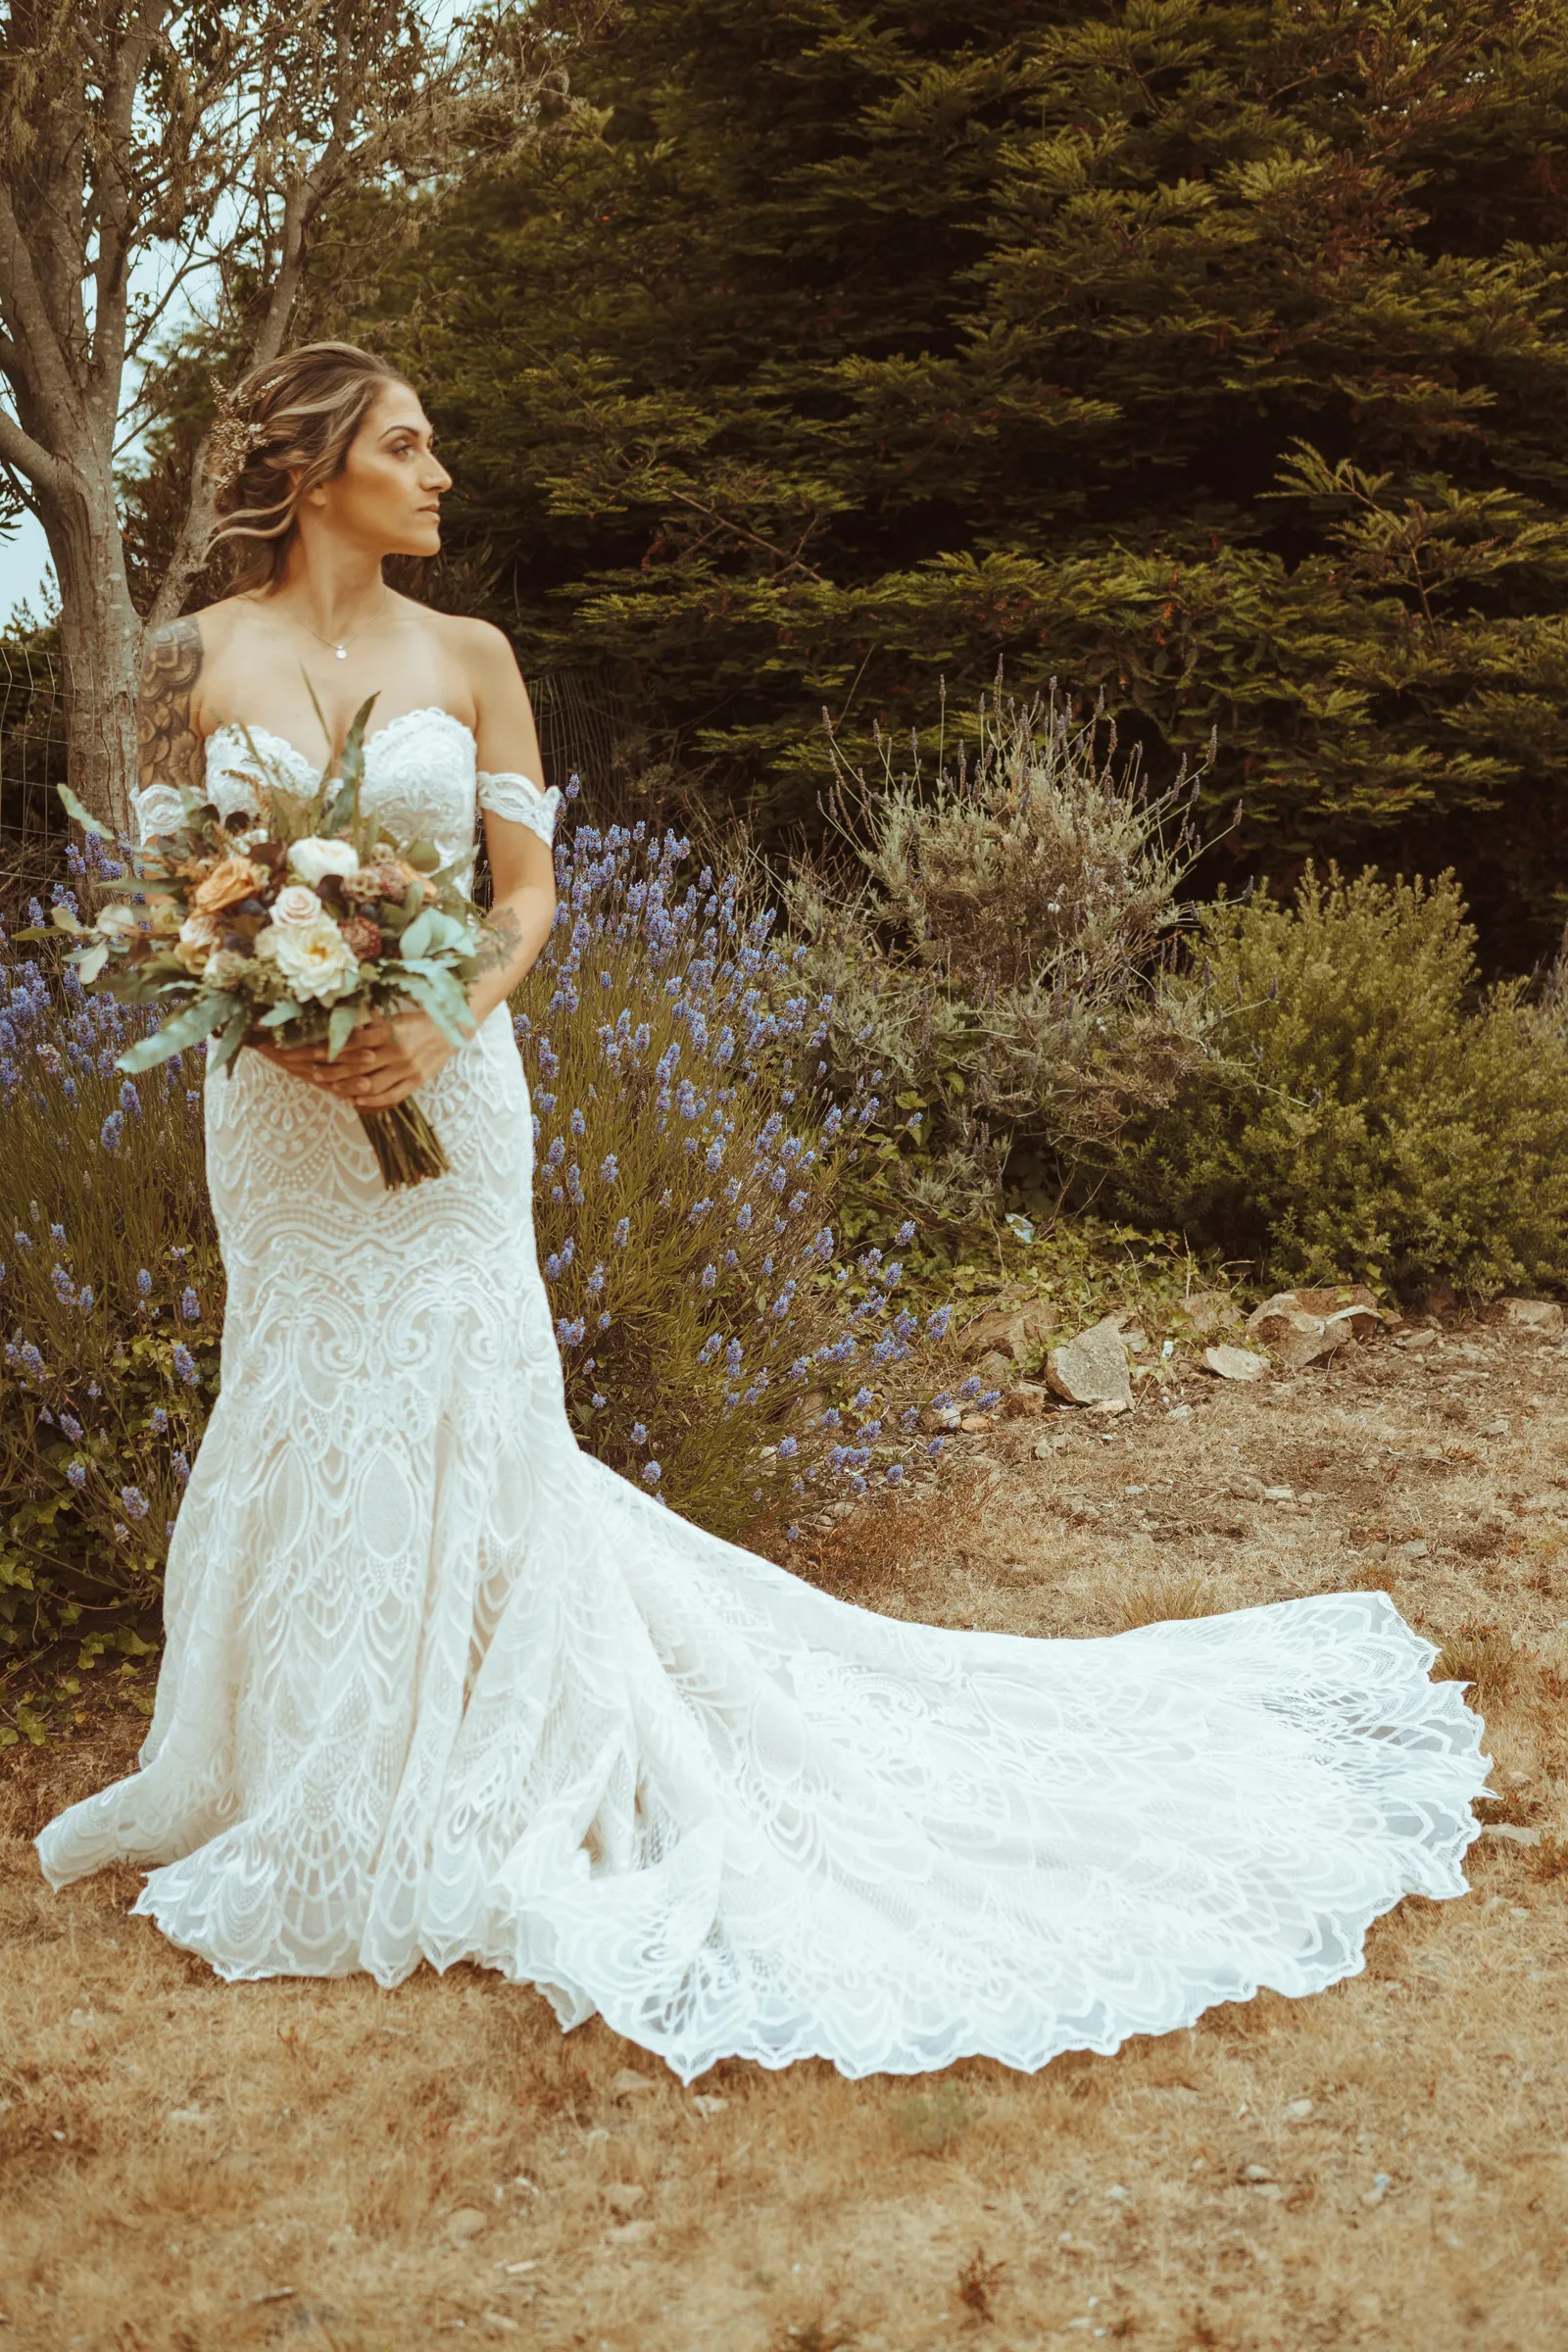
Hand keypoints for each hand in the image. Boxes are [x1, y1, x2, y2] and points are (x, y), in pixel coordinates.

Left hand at [253, 1009, 458, 1109]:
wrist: (456, 1027)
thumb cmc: (422, 1017)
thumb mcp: (395, 1014)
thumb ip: (371, 1022)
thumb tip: (340, 1024)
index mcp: (391, 1029)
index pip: (353, 1042)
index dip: (329, 1049)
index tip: (310, 1051)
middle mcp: (398, 1051)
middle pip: (356, 1066)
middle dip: (331, 1071)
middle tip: (314, 1072)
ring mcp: (408, 1069)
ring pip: (370, 1085)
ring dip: (346, 1088)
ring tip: (331, 1087)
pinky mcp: (417, 1081)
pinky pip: (390, 1097)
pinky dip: (370, 1102)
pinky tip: (355, 1101)